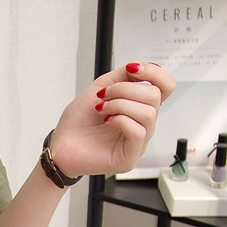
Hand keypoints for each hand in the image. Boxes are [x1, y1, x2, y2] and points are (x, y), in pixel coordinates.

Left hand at [48, 61, 175, 178]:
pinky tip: (106, 122)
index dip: (154, 73)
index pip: (166, 87)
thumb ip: (124, 75)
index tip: (132, 69)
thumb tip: (146, 67)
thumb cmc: (78, 121)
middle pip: (154, 96)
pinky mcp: (129, 158)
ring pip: (148, 113)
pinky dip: (120, 120)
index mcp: (139, 108)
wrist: (60, 144)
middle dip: (125, 89)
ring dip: (120, 104)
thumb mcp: (101, 88)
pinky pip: (138, 132)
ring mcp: (138, 143)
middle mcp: (143, 125)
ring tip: (101, 108)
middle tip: (102, 97)